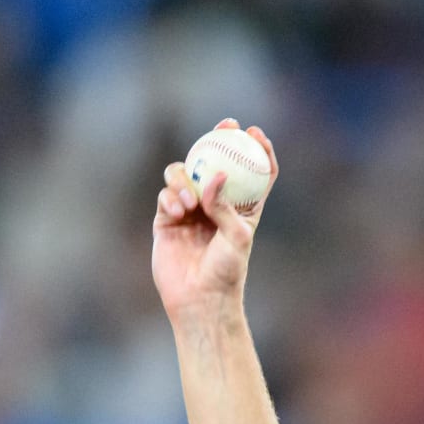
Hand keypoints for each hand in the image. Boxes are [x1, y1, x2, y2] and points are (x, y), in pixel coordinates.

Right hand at [151, 119, 277, 324]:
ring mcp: (190, 210)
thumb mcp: (236, 237)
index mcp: (242, 209)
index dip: (257, 150)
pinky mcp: (166, 218)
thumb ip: (225, 205)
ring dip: (186, 177)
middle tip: (225, 125)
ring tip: (190, 201)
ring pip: (185, 173)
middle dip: (220, 138)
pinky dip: (171, 196)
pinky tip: (178, 211)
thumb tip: (216, 174)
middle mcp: (216, 205)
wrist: (198, 298)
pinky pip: (166, 194)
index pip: (253, 173)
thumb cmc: (226, 271)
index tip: (255, 132)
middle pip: (216, 162)